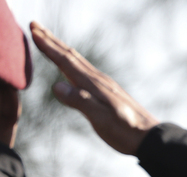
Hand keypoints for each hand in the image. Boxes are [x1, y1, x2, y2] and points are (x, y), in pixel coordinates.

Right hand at [29, 21, 159, 154]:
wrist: (149, 137)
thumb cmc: (125, 131)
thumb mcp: (101, 119)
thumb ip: (80, 102)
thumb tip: (56, 85)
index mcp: (94, 86)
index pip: (66, 62)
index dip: (49, 47)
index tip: (34, 31)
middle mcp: (99, 81)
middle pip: (72, 57)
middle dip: (52, 41)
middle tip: (35, 25)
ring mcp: (105, 86)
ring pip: (79, 63)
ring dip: (62, 50)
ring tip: (50, 40)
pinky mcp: (110, 93)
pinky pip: (87, 72)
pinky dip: (75, 64)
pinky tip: (75, 68)